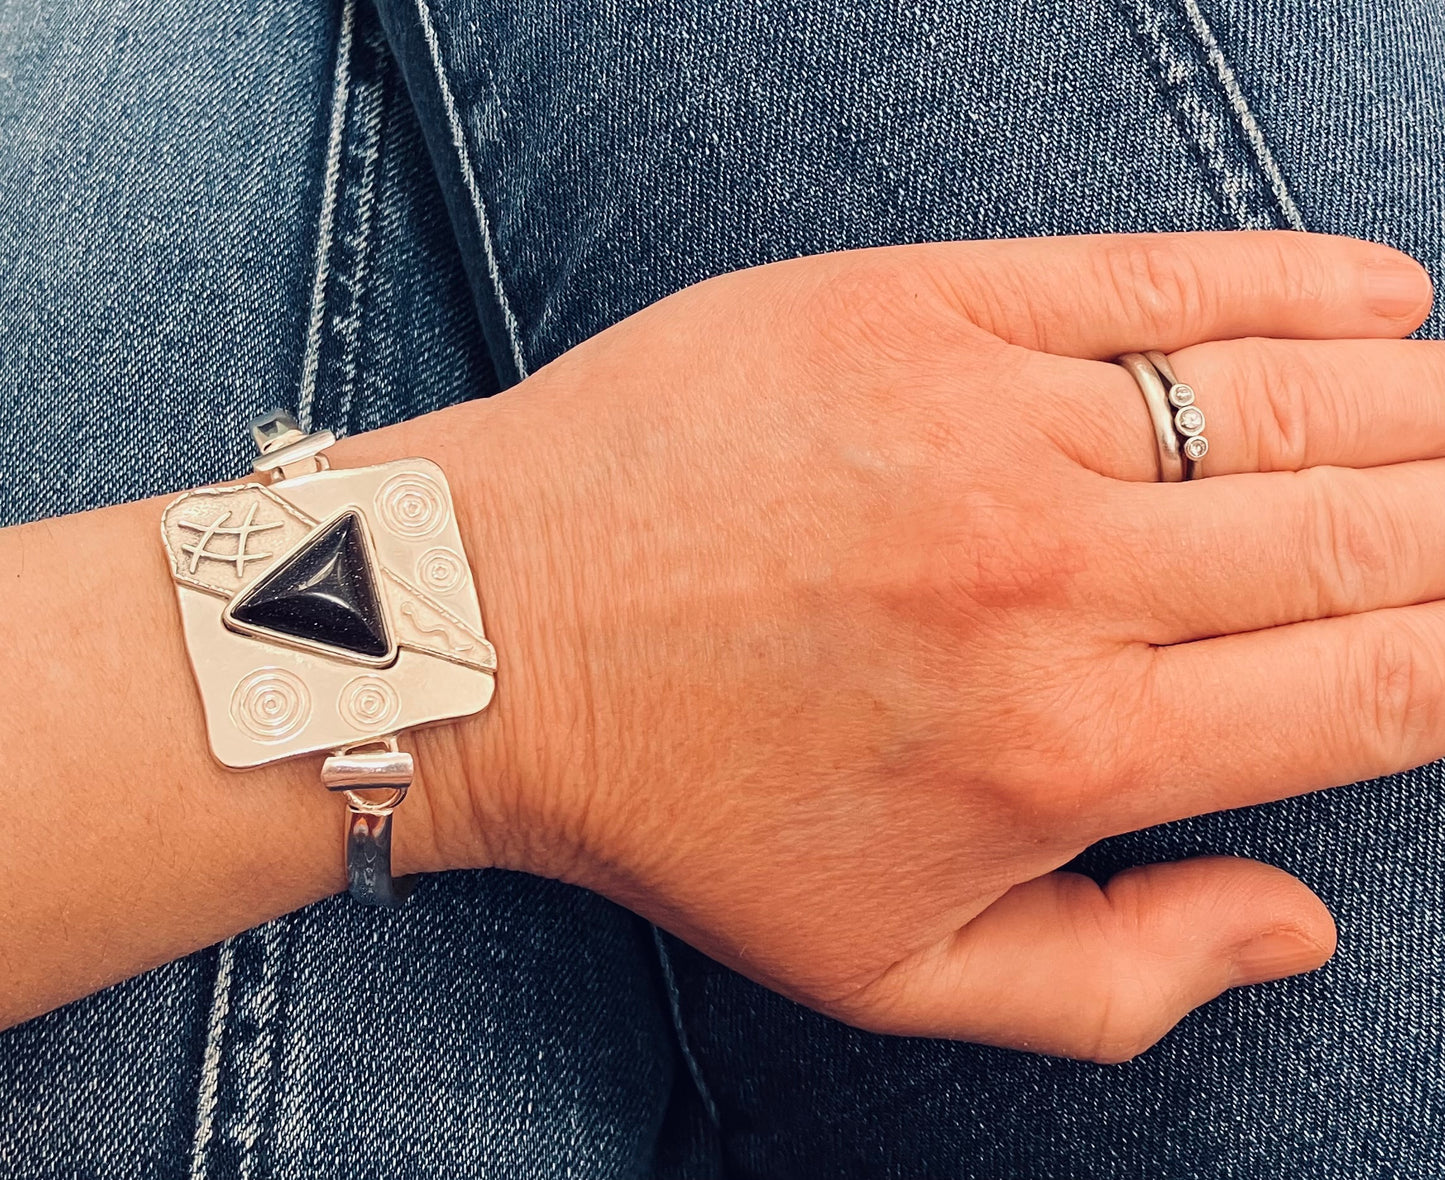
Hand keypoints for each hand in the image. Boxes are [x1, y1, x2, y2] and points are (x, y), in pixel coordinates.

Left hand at [452, 230, 1439, 1061]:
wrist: (497, 636)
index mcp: (1071, 754)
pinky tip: (1384, 297)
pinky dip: (1299, 281)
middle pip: (1366, 534)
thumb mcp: (890, 971)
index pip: (1377, 690)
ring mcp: (986, 425)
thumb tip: (1306, 919)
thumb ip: (1124, 977)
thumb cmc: (683, 810)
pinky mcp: (914, 307)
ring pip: (1294, 401)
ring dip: (1420, 408)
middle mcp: (1055, 582)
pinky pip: (1158, 278)